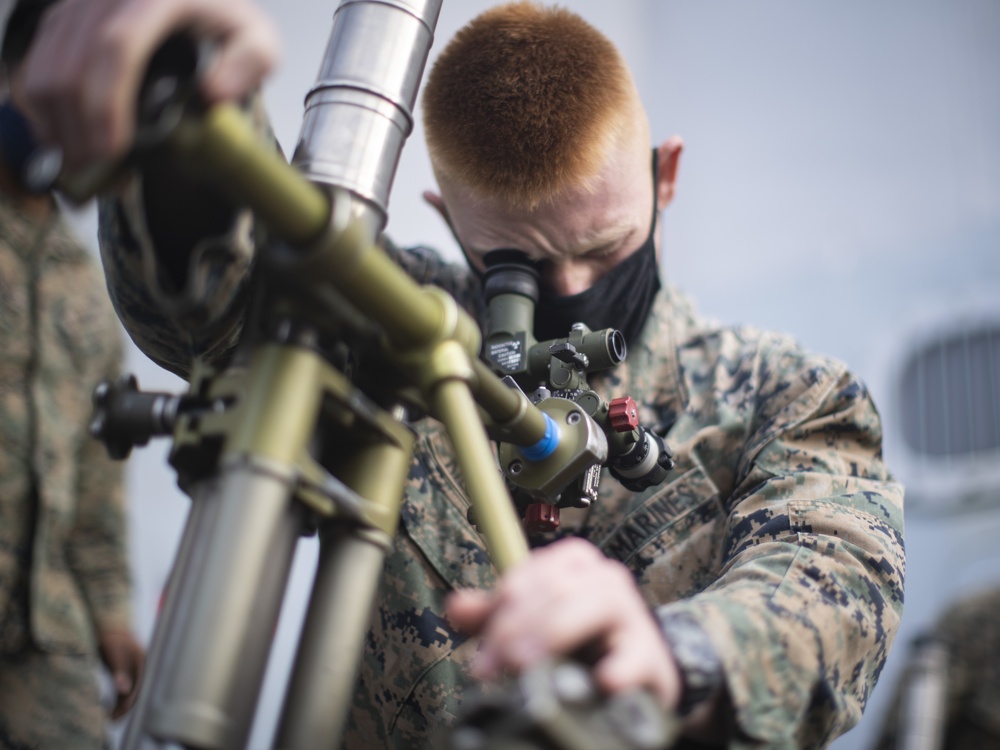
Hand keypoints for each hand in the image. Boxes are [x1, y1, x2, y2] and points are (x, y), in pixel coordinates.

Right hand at [20, 0, 279, 170]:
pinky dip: (43, 105)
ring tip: (79, 164)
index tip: (110, 148)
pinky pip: (37, 60)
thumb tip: (213, 93)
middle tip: (92, 171)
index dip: (107, 102)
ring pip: (46, 62)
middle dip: (76, 124)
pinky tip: (62, 139)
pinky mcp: (63, 16)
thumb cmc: (226, 25)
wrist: (201, 1)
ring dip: (55, 120)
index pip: (119, 47)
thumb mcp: (258, 42)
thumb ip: (249, 65)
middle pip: (73, 60)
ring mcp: (81, 2)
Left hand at [98, 627, 144, 719]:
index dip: (127, 705)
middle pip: (137, 691)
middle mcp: (140, 665)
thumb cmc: (109, 634)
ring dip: (122, 703)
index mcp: (142, 662)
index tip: (114, 716)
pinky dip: (119, 696)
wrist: (106, 619)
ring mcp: (133, 666)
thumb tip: (124, 691)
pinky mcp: (125, 667)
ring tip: (109, 715)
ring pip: (131, 690)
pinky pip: (125, 686)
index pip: (138, 689)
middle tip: (111, 719)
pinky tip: (109, 703)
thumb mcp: (112, 652)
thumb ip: (119, 671)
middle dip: (125, 707)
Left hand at [446, 537, 682, 708]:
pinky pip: (635, 656)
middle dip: (515, 629)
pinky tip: (602, 681)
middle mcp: (604, 578)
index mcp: (572, 563)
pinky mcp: (650, 655)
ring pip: (592, 605)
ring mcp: (632, 613)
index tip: (483, 658)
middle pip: (554, 590)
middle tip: (490, 671)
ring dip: (553, 635)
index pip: (527, 577)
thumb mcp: (533, 625)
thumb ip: (495, 617)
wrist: (638, 673)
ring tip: (526, 667)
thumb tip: (456, 606)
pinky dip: (619, 668)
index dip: (499, 615)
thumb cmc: (580, 642)